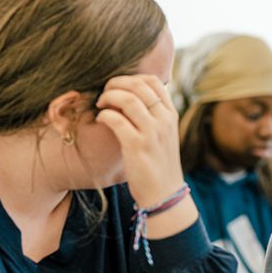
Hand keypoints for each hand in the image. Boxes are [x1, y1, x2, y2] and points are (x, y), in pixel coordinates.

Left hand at [95, 74, 184, 207]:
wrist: (164, 194)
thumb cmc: (158, 164)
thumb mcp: (163, 136)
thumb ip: (152, 116)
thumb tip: (129, 97)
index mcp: (171, 115)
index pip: (153, 81)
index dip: (132, 78)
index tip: (119, 86)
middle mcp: (164, 120)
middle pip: (138, 85)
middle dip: (116, 83)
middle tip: (105, 92)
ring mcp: (152, 133)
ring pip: (127, 99)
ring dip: (108, 97)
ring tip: (100, 104)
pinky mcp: (137, 146)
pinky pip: (116, 119)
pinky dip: (104, 115)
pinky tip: (101, 119)